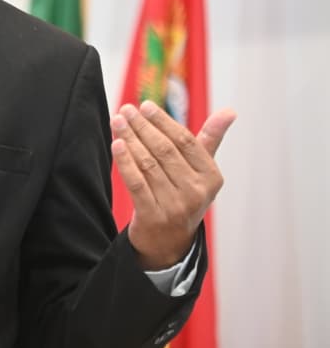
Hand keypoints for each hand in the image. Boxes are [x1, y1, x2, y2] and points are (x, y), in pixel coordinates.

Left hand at [112, 101, 235, 269]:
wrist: (169, 242)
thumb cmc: (185, 196)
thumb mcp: (201, 172)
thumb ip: (210, 140)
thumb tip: (230, 111)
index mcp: (211, 177)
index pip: (186, 142)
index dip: (164, 122)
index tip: (145, 105)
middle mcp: (196, 192)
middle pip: (164, 150)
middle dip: (143, 127)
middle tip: (126, 109)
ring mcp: (175, 206)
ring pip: (148, 164)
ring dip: (130, 140)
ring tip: (117, 122)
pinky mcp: (153, 216)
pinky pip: (136, 183)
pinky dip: (125, 162)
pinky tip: (116, 144)